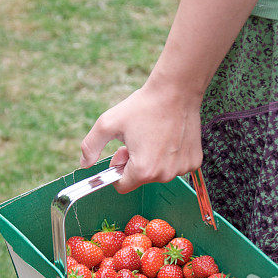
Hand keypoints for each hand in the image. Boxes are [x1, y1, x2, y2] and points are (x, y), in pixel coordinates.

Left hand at [80, 79, 202, 193]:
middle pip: (140, 180)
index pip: (122, 186)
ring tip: (154, 136)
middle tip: (136, 140)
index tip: (122, 152)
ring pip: (158, 174)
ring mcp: (181, 169)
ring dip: (152, 160)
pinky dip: (170, 156)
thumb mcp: (108, 123)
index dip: (117, 169)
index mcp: (142, 170)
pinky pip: (175, 167)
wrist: (176, 90)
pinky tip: (169, 137)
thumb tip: (83, 165)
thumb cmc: (143, 106)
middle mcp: (164, 175)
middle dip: (134, 164)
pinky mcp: (193, 162)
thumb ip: (90, 146)